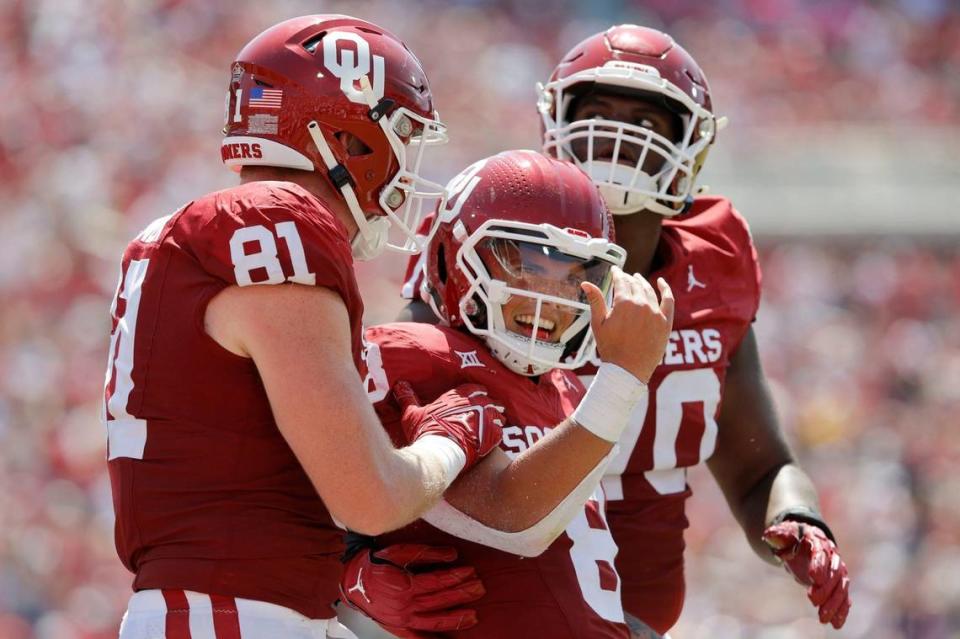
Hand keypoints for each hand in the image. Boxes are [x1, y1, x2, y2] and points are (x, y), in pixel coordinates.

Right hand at [340, 543, 484, 637]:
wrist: (352, 581)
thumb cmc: (376, 564)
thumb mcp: (399, 552)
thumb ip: (426, 553)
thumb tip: (453, 554)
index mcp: (406, 585)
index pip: (438, 582)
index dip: (456, 577)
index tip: (471, 571)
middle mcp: (406, 605)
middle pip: (440, 601)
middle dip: (462, 594)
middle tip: (480, 588)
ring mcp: (402, 620)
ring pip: (434, 622)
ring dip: (455, 619)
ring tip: (473, 616)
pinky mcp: (398, 628)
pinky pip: (417, 638)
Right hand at [393, 381, 504, 470]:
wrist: (440, 451)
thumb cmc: (426, 431)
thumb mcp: (412, 414)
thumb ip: (408, 398)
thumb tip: (399, 384)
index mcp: (458, 396)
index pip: (474, 388)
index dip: (477, 392)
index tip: (479, 396)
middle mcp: (474, 403)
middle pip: (489, 400)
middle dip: (490, 404)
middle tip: (490, 410)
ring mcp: (485, 418)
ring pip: (498, 414)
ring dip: (496, 417)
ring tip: (495, 422)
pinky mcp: (492, 433)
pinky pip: (501, 430)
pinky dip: (498, 432)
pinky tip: (496, 436)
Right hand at [581, 266, 673, 382]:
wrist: (628, 370)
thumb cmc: (610, 348)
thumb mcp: (598, 324)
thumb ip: (595, 301)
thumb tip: (585, 283)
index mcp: (624, 303)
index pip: (621, 282)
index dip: (617, 274)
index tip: (614, 270)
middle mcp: (642, 304)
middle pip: (635, 285)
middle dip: (628, 278)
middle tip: (624, 276)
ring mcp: (656, 313)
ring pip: (650, 291)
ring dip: (643, 282)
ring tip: (638, 278)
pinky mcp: (666, 322)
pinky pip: (668, 301)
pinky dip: (665, 289)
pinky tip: (662, 282)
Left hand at [763, 521, 850, 628]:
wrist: (804, 543)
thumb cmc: (793, 538)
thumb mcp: (784, 535)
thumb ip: (779, 536)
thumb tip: (769, 535)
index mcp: (819, 542)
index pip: (821, 553)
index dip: (819, 565)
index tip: (814, 578)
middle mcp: (833, 557)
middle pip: (833, 574)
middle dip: (825, 589)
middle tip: (813, 601)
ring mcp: (838, 571)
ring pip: (841, 588)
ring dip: (834, 604)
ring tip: (823, 618)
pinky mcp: (838, 584)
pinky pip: (843, 598)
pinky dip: (841, 610)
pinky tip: (836, 624)